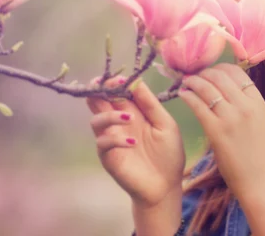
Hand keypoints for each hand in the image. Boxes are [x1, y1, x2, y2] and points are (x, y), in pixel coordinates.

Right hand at [86, 76, 185, 207]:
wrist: (166, 185)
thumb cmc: (168, 154)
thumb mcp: (165, 124)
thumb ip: (150, 104)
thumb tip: (136, 81)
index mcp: (133, 112)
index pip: (117, 92)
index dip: (115, 83)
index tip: (120, 78)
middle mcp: (119, 123)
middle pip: (98, 102)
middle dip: (99, 91)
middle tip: (106, 86)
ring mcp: (112, 139)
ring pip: (96, 120)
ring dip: (110, 115)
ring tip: (130, 119)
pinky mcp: (109, 157)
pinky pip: (103, 143)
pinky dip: (116, 139)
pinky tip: (132, 142)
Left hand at [178, 63, 264, 198]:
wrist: (261, 181)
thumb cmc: (258, 154)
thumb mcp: (258, 121)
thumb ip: (245, 104)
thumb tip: (227, 89)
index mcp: (257, 101)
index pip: (236, 72)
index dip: (219, 68)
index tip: (209, 71)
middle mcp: (246, 105)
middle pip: (220, 76)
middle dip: (203, 72)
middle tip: (193, 76)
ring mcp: (232, 118)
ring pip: (207, 87)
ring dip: (193, 81)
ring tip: (185, 83)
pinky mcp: (217, 132)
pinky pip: (198, 105)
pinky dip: (188, 96)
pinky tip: (182, 95)